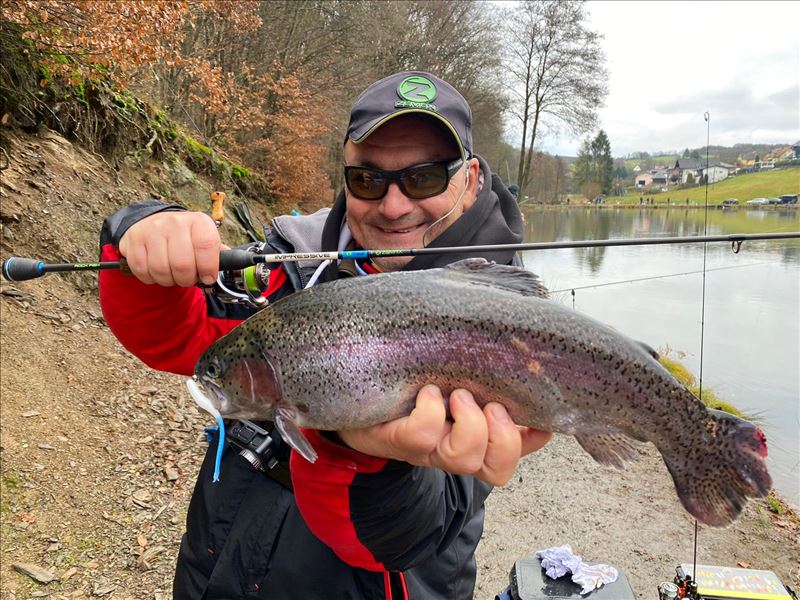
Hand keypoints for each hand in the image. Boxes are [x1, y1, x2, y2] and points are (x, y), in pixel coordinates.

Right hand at [118, 211, 220, 286]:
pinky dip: (151, 278)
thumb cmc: (184, 238)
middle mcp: (175, 222)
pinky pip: (143, 271)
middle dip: (187, 279)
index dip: (208, 268)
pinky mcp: (134, 240)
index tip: (208, 278)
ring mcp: (152, 230)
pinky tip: (156, 270)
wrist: (151, 223)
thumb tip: (232, 265)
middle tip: (187, 278)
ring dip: (169, 280)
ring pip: (162, 270)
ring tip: (172, 274)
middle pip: (183, 264)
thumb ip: (218, 254)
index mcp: (198, 222)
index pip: (207, 246)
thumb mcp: (203, 239)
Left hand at [338, 385, 551, 485]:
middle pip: (496, 470)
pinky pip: (424, 435)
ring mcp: (425, 450)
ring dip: (470, 424)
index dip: (530, 441)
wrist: (353, 397)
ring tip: (455, 394)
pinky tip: (426, 393)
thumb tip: (523, 360)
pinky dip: (432, 410)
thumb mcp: (449, 378)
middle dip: (504, 437)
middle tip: (488, 404)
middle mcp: (451, 452)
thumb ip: (482, 376)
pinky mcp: (397, 439)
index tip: (541, 417)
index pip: (513, 454)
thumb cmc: (408, 385)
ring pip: (464, 458)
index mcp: (471, 439)